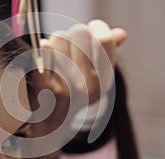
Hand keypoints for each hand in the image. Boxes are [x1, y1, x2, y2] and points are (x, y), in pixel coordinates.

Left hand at [28, 19, 126, 135]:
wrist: (48, 126)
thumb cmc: (71, 94)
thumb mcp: (94, 78)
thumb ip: (106, 54)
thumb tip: (122, 33)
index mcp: (104, 81)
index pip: (104, 39)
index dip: (96, 28)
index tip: (90, 29)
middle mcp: (90, 86)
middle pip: (80, 33)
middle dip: (72, 34)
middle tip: (67, 46)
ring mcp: (68, 87)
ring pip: (58, 37)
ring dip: (54, 41)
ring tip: (53, 55)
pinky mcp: (46, 87)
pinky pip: (44, 52)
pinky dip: (43, 48)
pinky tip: (43, 52)